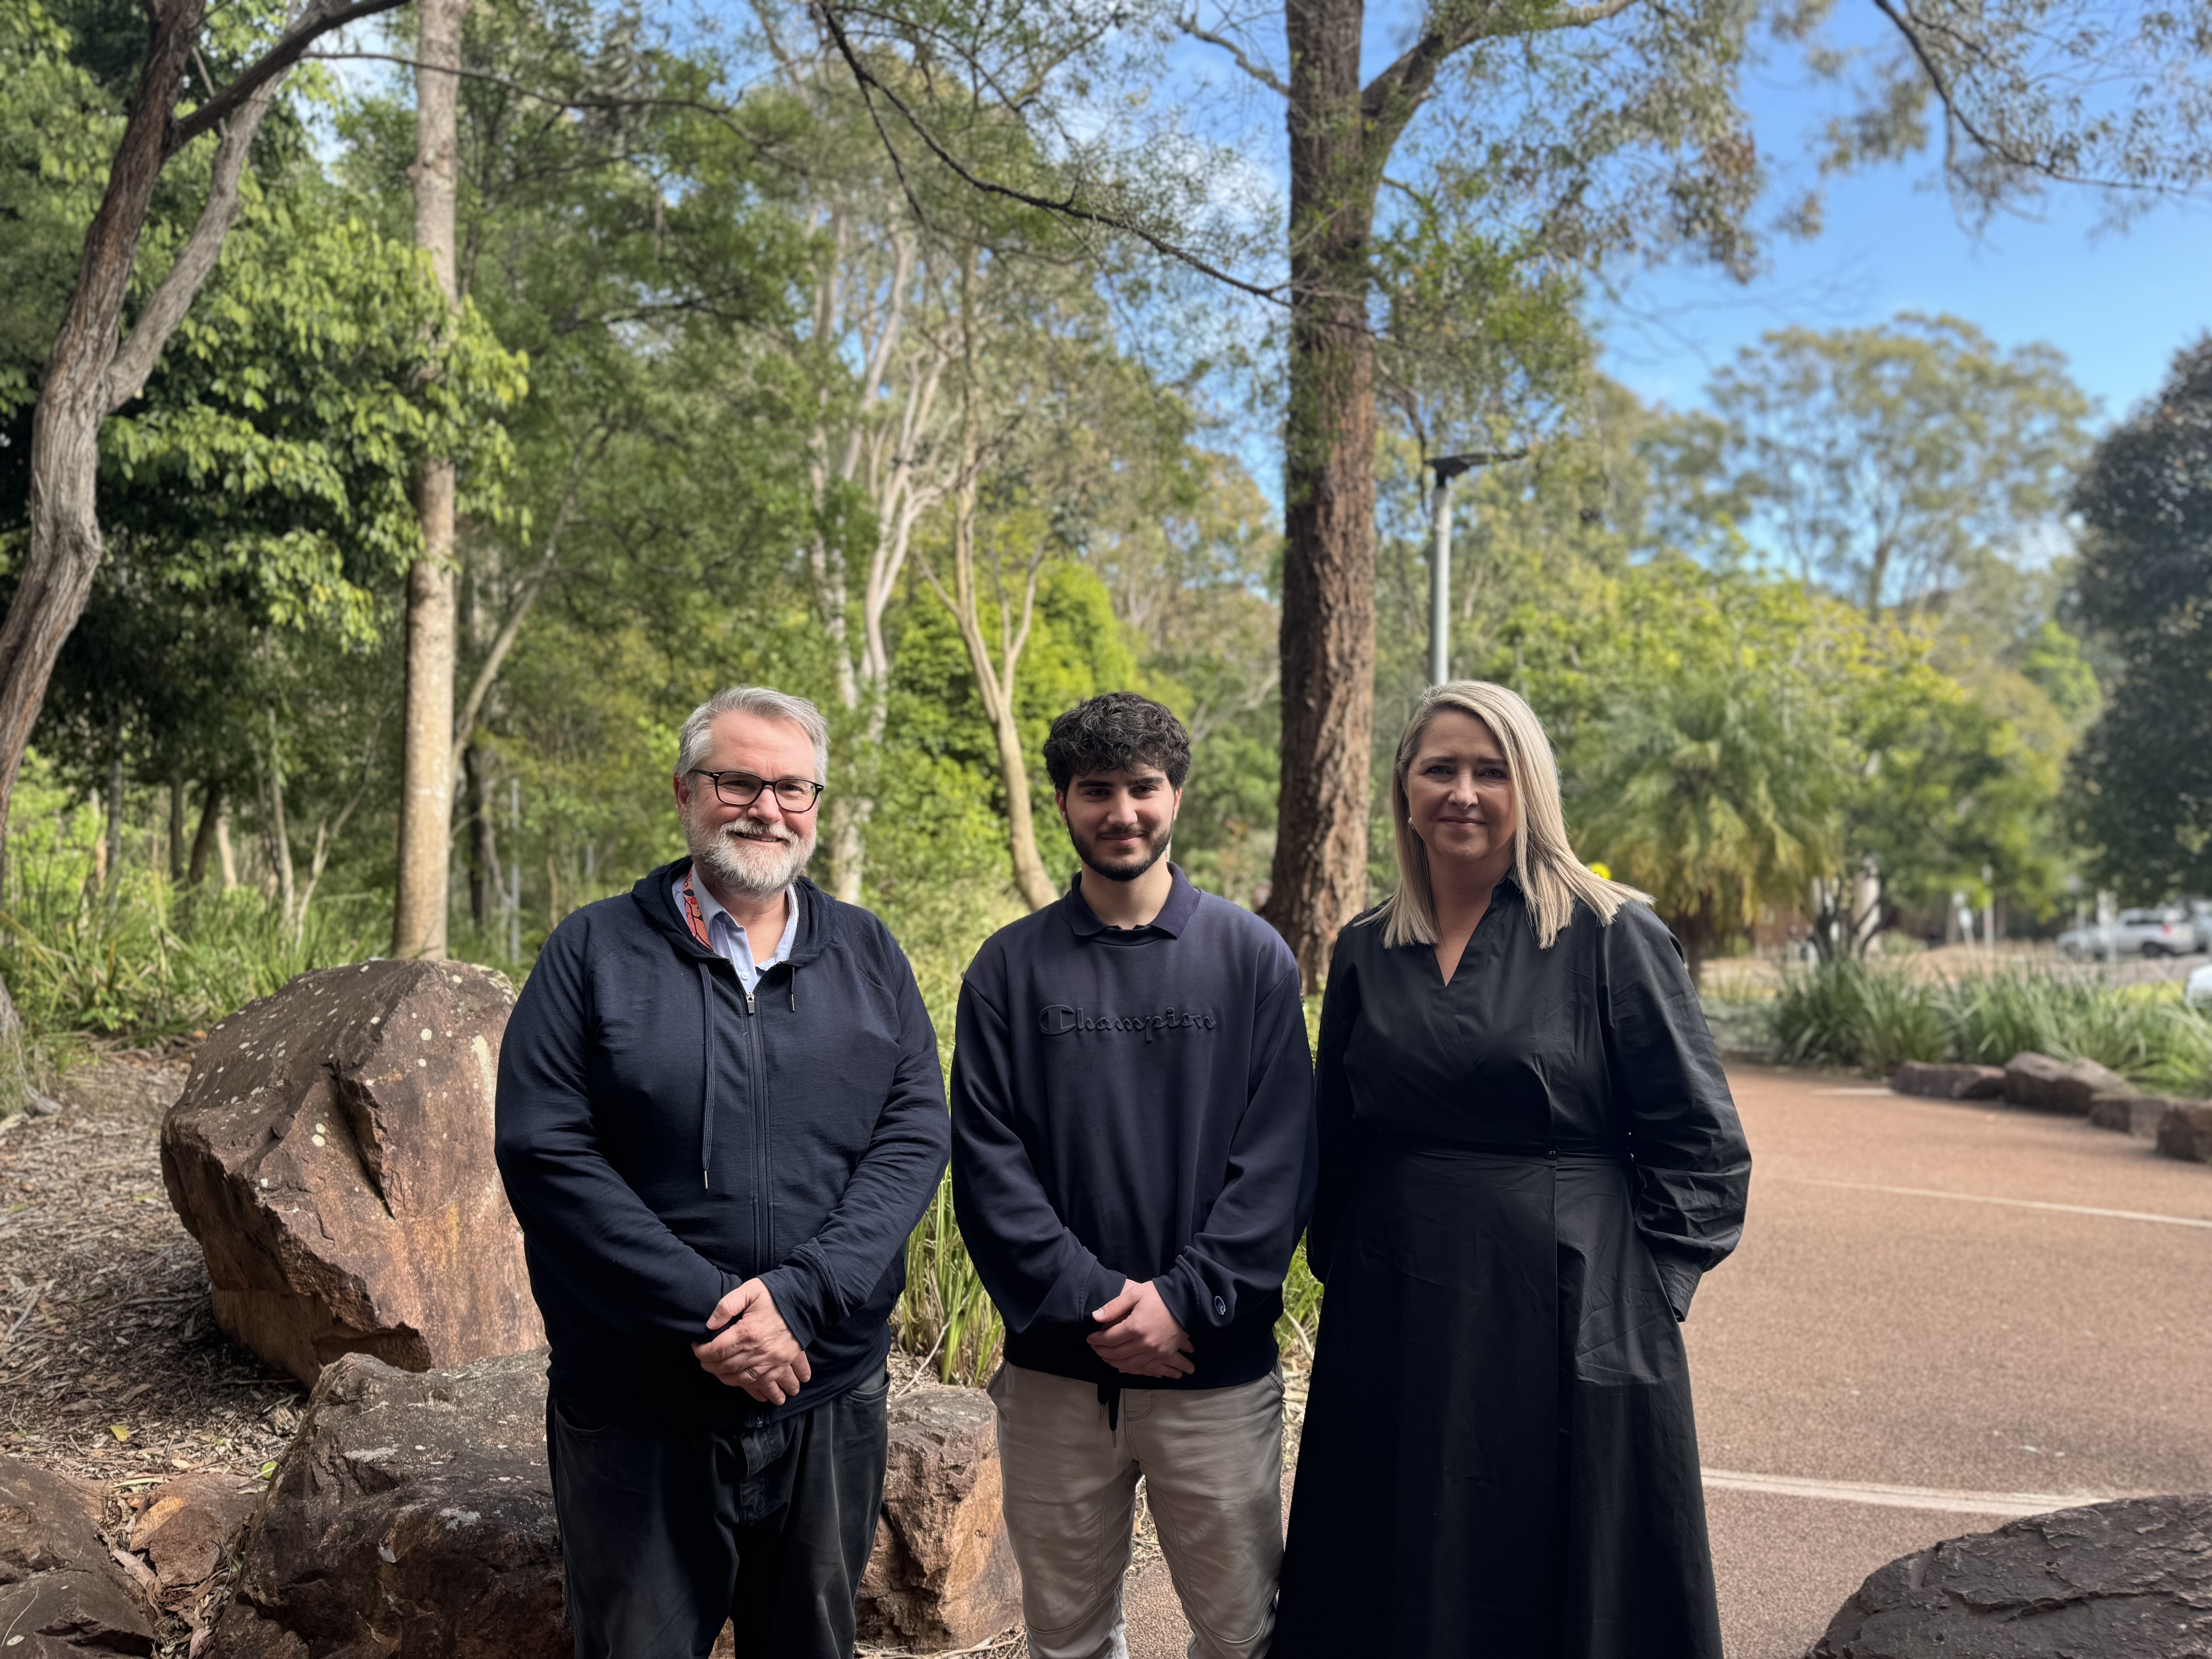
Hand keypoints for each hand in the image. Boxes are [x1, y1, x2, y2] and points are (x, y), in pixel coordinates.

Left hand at [692, 1278, 811, 1403]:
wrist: (807, 1300)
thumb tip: (710, 1325)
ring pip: (744, 1380)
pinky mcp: (783, 1363)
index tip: (697, 1346)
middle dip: (711, 1366)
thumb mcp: (749, 1290)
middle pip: (727, 1368)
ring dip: (730, 1381)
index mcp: (747, 1332)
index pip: (716, 1350)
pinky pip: (768, 1383)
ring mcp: (772, 1361)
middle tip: (706, 1360)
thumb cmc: (775, 1294)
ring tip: (722, 1376)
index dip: (702, 1351)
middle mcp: (758, 1351)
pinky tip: (759, 1394)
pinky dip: (761, 1392)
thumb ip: (727, 1305)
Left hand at [1087, 1279, 1193, 1378]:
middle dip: (1103, 1352)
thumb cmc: (1159, 1295)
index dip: (1097, 1340)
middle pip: (1117, 1354)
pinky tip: (1124, 1368)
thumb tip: (1095, 1317)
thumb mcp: (1135, 1294)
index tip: (1090, 1338)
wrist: (1186, 1300)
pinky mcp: (1164, 1354)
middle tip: (1095, 1349)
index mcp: (1135, 1327)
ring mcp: (1155, 1351)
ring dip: (1114, 1363)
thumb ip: (1114, 1307)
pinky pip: (1145, 1368)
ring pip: (1129, 1364)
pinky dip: (1132, 1369)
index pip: (1109, 1339)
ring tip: (1106, 1358)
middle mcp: (1144, 1343)